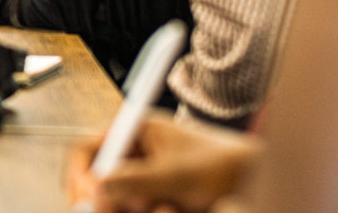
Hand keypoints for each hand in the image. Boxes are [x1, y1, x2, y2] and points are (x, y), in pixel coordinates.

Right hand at [66, 112, 259, 212]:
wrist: (257, 183)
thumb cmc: (225, 167)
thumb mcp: (177, 174)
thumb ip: (134, 179)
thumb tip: (96, 188)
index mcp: (134, 132)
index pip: (86, 149)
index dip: (79, 174)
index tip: (85, 199)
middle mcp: (134, 156)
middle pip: (96, 182)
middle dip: (104, 202)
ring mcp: (144, 181)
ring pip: (116, 203)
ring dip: (130, 210)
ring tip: (166, 209)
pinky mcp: (154, 202)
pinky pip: (134, 211)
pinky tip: (173, 211)